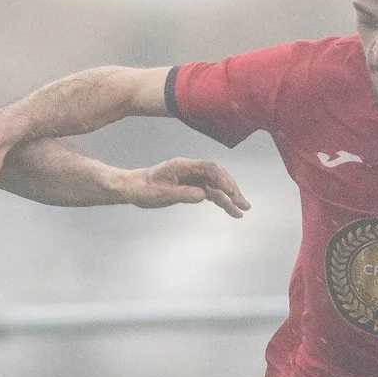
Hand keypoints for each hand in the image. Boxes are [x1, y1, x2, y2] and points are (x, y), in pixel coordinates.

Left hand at [120, 158, 248, 216]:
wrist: (134, 187)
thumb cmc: (144, 190)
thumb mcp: (161, 195)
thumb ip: (183, 194)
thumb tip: (204, 195)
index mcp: (184, 166)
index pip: (210, 170)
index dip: (224, 181)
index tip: (232, 194)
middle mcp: (190, 169)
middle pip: (217, 175)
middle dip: (232, 189)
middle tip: (243, 204)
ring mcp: (192, 177)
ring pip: (215, 185)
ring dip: (229, 196)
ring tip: (241, 210)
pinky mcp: (191, 185)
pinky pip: (209, 191)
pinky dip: (220, 199)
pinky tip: (229, 208)